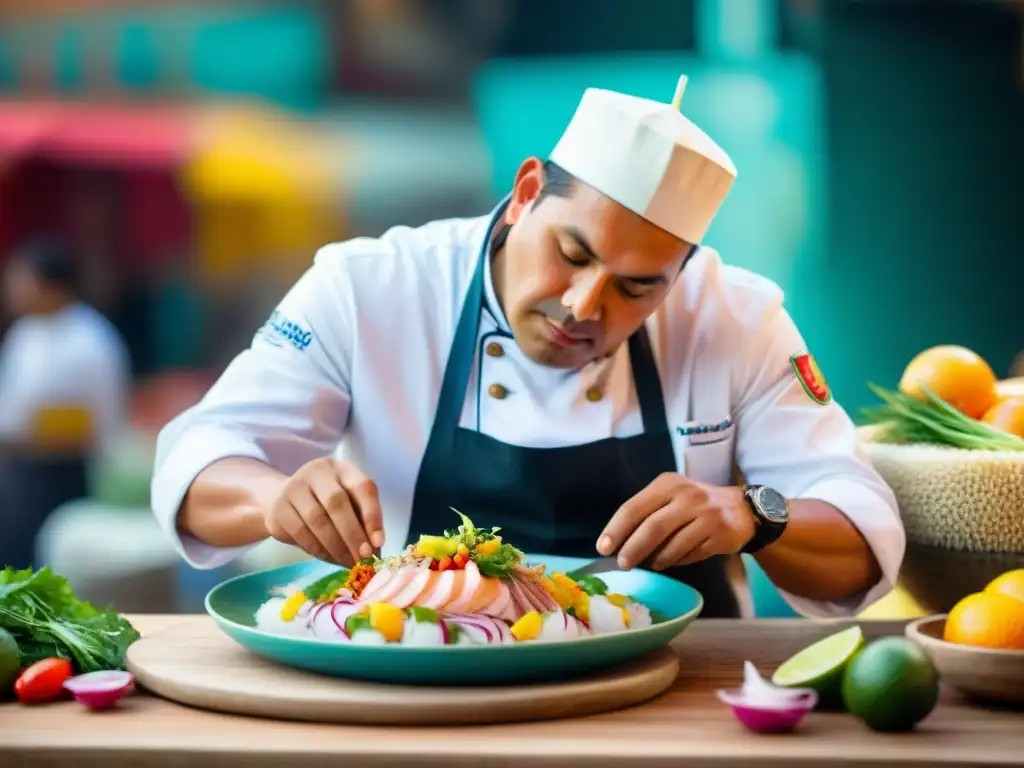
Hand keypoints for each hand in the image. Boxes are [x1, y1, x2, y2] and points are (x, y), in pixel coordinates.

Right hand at [264, 458, 383, 565]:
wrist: (283, 499)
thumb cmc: (326, 502)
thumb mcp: (349, 502)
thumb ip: (363, 520)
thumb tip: (375, 549)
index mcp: (341, 468)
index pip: (362, 487)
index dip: (372, 515)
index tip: (378, 542)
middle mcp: (316, 472)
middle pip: (336, 502)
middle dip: (352, 534)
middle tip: (362, 558)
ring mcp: (293, 488)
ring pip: (317, 520)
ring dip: (336, 547)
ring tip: (348, 562)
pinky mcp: (278, 508)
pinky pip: (300, 533)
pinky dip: (318, 550)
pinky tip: (329, 558)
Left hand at [597, 473, 756, 570]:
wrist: (742, 509)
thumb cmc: (695, 505)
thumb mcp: (671, 497)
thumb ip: (647, 513)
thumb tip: (618, 543)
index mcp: (667, 483)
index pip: (634, 507)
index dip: (616, 529)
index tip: (603, 548)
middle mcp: (687, 495)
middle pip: (652, 527)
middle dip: (633, 548)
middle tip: (622, 564)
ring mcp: (706, 514)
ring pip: (672, 544)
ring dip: (656, 559)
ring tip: (649, 565)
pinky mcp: (720, 533)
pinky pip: (691, 553)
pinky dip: (676, 561)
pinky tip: (670, 562)